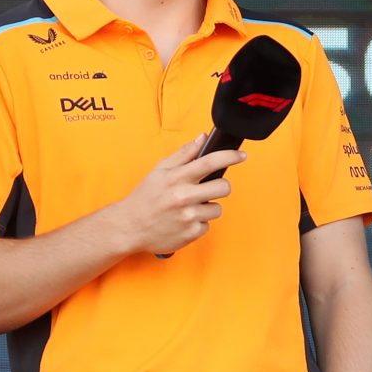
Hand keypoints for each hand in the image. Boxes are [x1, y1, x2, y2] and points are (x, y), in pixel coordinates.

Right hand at [104, 132, 244, 257]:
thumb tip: (202, 138)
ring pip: (217, 209)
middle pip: (224, 188)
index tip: (241, 156)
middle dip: (220, 187)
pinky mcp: (191, 233)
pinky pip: (207, 225)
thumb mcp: (160, 170)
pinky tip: (184, 221)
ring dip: (207, 207)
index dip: (230, 157)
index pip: (210, 162)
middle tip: (208, 189)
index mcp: (177, 178)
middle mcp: (184, 196)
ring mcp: (188, 216)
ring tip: (189, 208)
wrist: (129, 227)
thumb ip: (183, 154)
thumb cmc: (145, 198)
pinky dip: (198, 223)